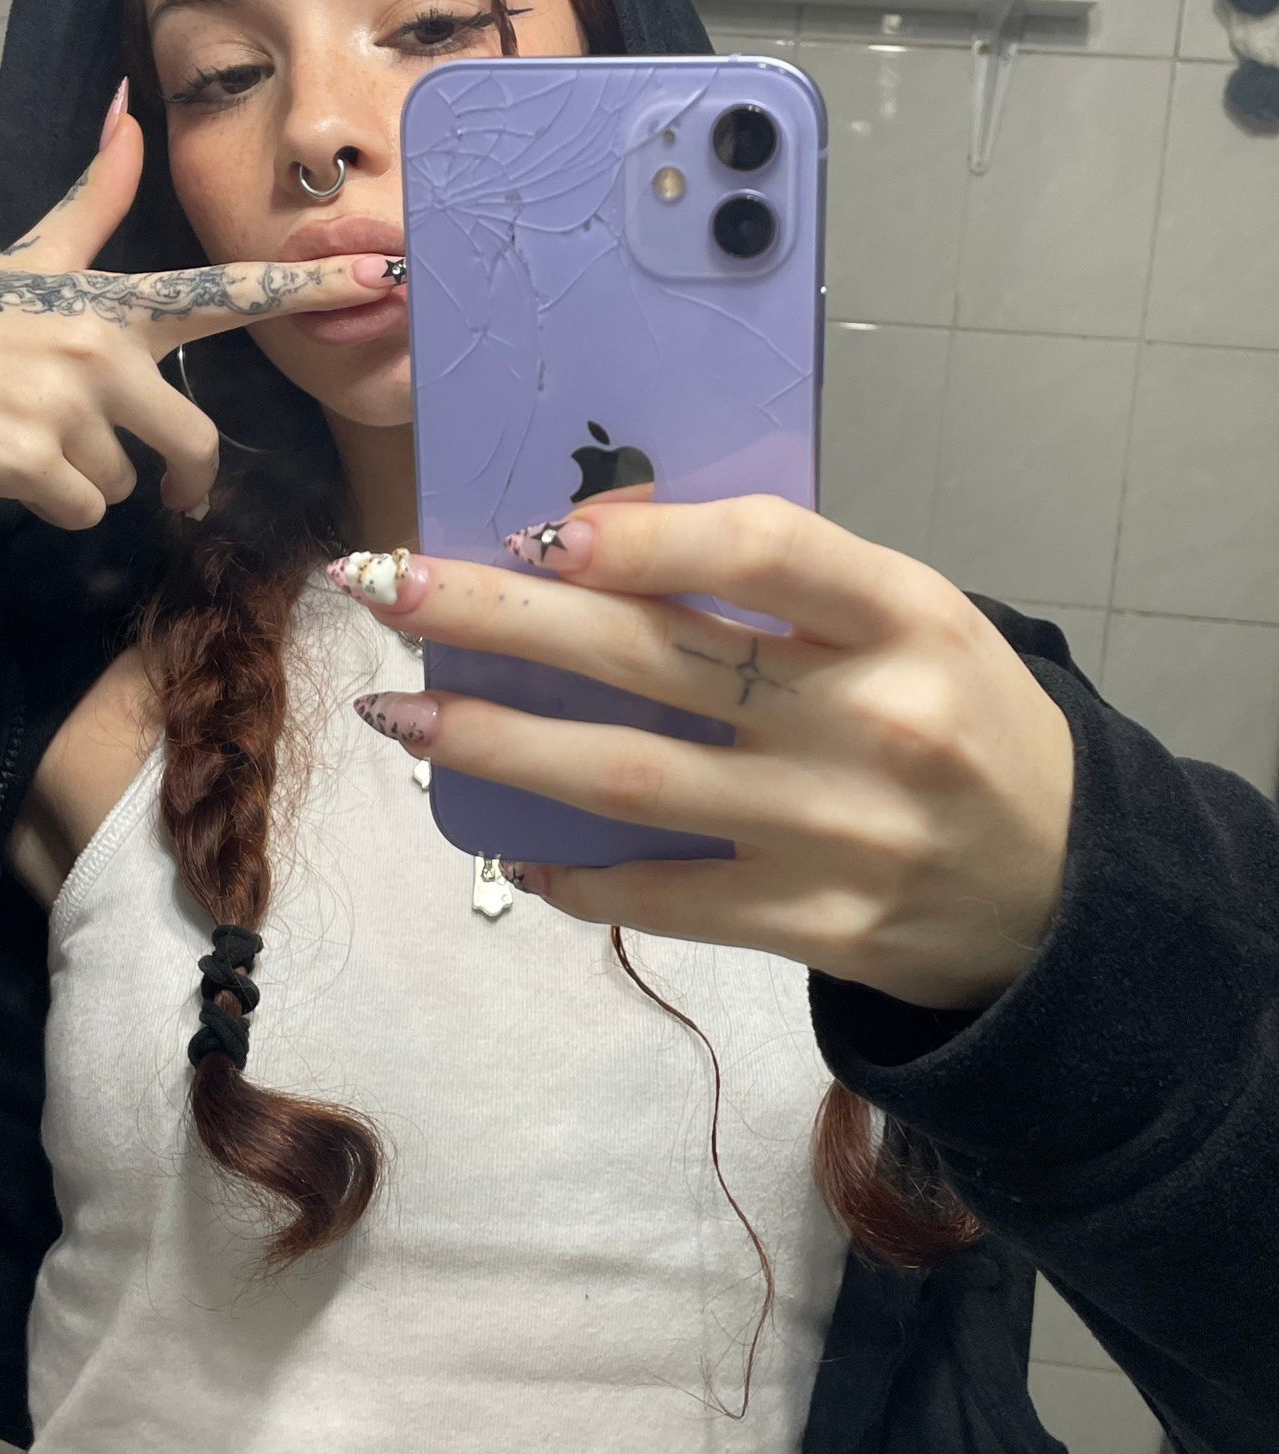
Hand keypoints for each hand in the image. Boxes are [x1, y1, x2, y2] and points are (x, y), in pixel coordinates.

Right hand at [0, 102, 400, 527]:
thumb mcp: (29, 262)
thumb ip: (93, 202)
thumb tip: (128, 106)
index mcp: (109, 301)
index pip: (226, 295)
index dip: (308, 292)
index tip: (387, 276)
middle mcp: (99, 343)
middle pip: (193, 442)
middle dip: (179, 479)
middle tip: (166, 490)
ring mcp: (63, 400)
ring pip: (126, 484)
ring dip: (88, 482)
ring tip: (29, 442)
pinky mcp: (27, 457)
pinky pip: (81, 511)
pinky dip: (49, 506)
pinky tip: (5, 468)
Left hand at [333, 499, 1074, 1011]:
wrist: (1066, 892)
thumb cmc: (967, 721)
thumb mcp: (910, 618)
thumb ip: (785, 581)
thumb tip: (602, 540)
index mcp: (905, 618)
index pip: (763, 548)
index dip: (641, 535)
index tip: (535, 528)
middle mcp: (869, 722)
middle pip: (653, 659)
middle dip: (500, 619)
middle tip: (386, 587)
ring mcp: (835, 834)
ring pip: (629, 781)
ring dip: (497, 745)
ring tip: (401, 717)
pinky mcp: (809, 925)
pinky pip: (660, 897)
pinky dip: (573, 872)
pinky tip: (507, 850)